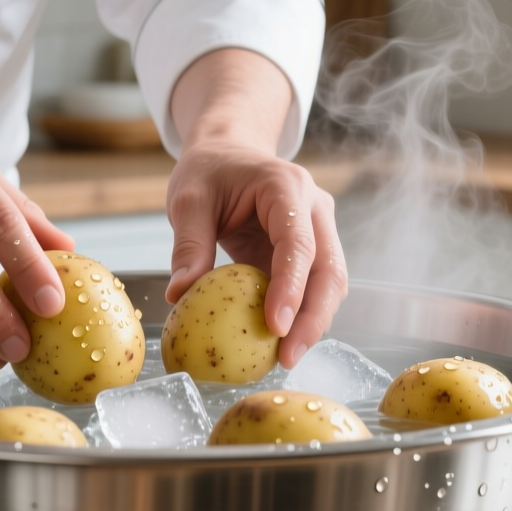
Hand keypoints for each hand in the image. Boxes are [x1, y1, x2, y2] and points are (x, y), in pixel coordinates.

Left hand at [166, 49, 346, 367]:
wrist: (229, 152)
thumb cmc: (209, 171)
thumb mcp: (188, 199)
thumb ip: (188, 245)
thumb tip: (180, 294)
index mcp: (285, 186)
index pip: (298, 243)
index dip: (291, 287)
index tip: (277, 326)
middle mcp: (314, 207)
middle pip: (329, 269)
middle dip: (314, 318)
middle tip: (288, 357)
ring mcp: (319, 229)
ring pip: (332, 282)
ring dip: (314, 322)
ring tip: (284, 358)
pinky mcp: (313, 250)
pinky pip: (316, 286)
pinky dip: (304, 315)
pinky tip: (283, 342)